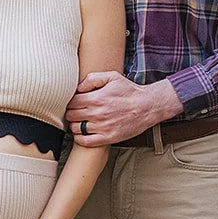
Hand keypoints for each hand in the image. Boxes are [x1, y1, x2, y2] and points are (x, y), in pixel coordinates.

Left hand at [67, 73, 182, 144]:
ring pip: (76, 129)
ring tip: (80, 121)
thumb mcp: (112, 77)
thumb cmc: (130, 91)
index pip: (71, 102)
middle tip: (76, 111)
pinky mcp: (108, 137)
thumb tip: (78, 87)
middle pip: (71, 115)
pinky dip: (80, 138)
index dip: (70, 101)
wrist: (147, 106)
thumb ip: (93, 79)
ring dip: (74, 125)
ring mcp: (102, 127)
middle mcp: (98, 113)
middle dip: (71, 112)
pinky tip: (82, 133)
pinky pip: (85, 142)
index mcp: (97, 98)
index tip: (74, 102)